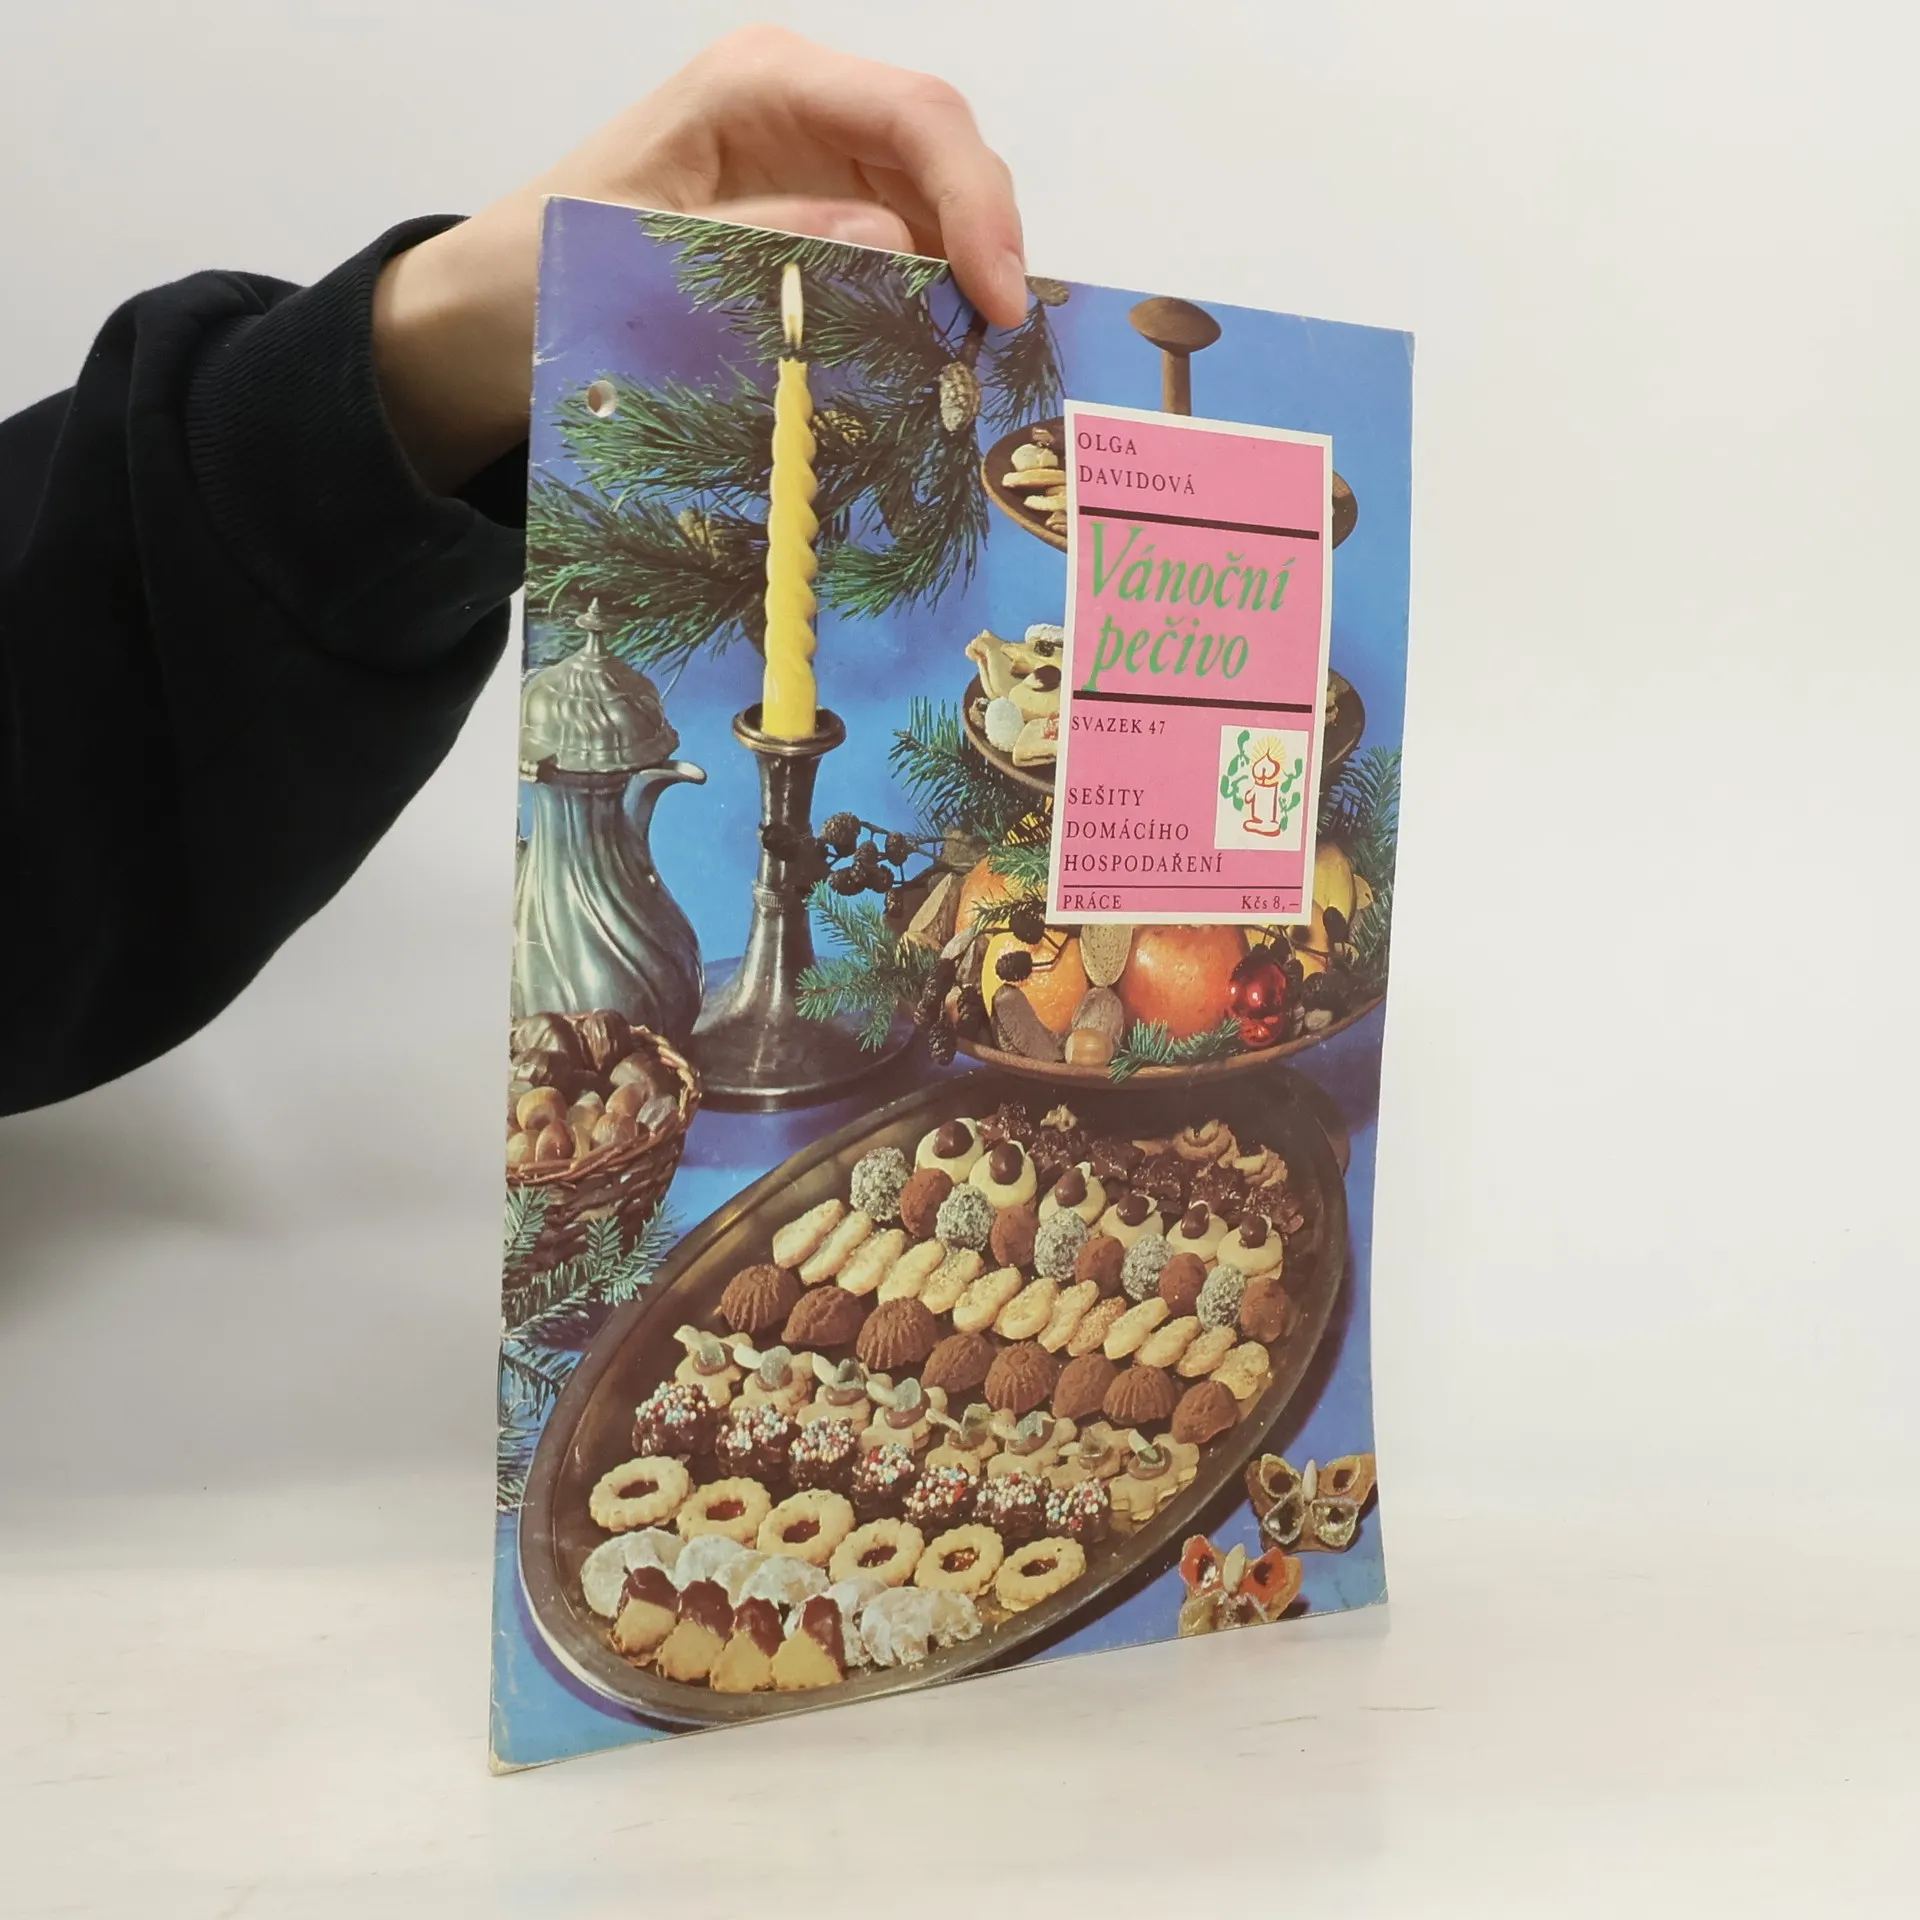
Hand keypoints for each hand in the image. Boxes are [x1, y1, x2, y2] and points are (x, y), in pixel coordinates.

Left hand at [373, 26, 1026, 491]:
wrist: (492, 314)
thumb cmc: (544, 271)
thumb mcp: (645, 257)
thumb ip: (766, 238)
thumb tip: (890, 233)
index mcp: (758, 85)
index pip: (911, 115)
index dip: (976, 199)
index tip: (999, 298)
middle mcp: (801, 108)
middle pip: (942, 151)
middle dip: (985, 242)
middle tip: (999, 349)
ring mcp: (813, 164)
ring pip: (935, 205)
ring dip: (963, 282)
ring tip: (974, 369)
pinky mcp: (815, 222)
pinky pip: (902, 250)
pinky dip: (929, 306)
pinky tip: (935, 363)